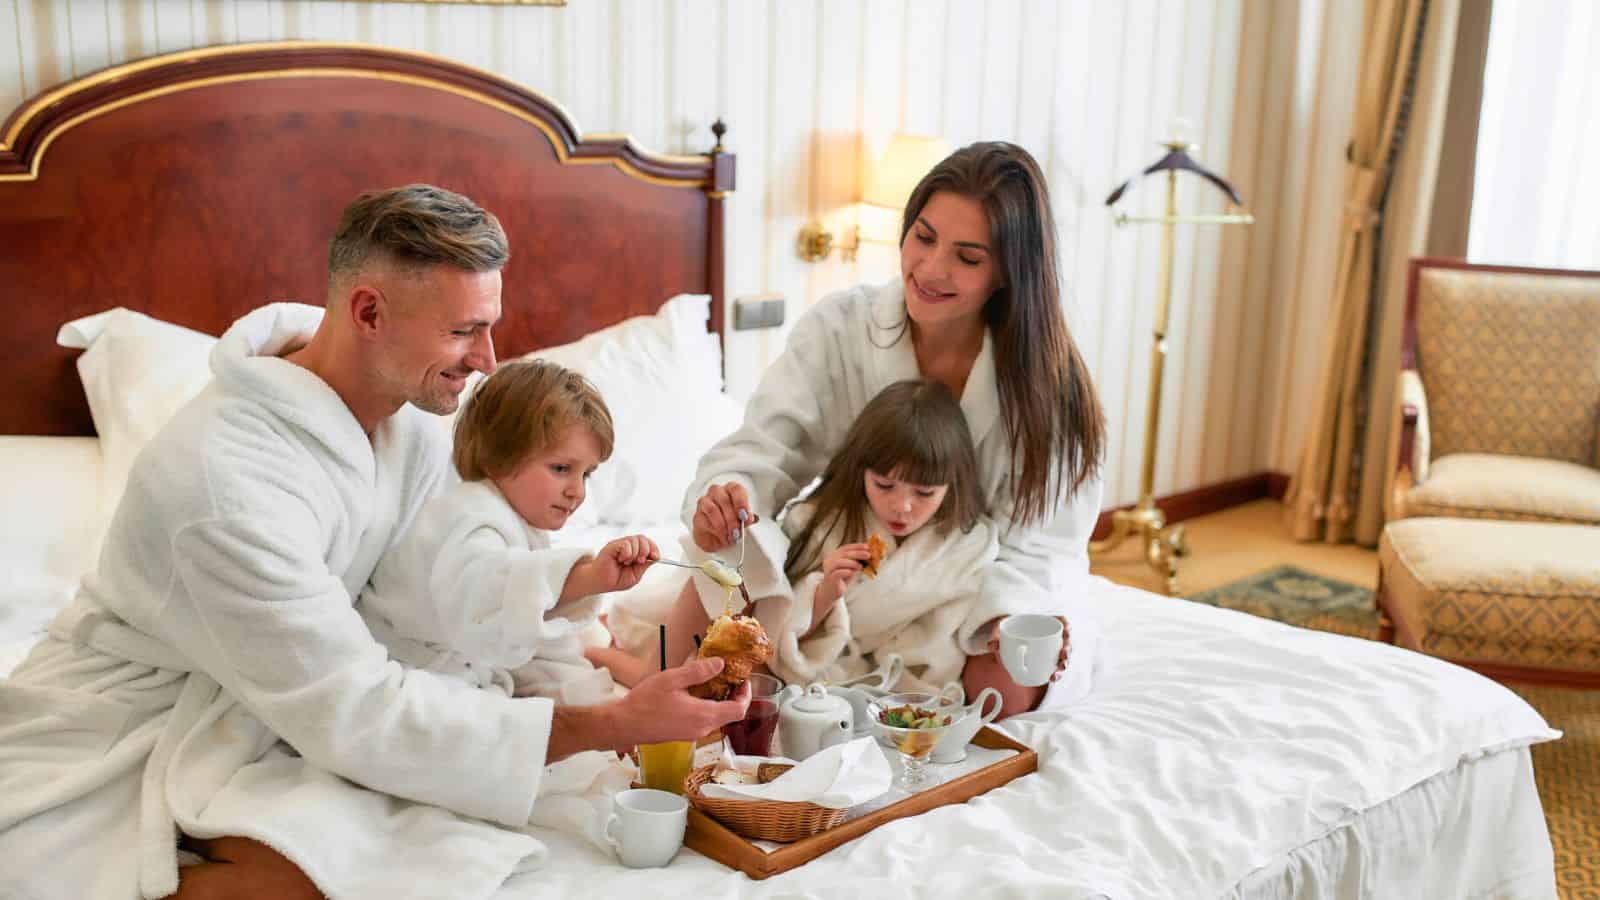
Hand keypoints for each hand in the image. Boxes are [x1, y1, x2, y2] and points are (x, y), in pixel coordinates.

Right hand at [586, 534, 659, 592]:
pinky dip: (627, 554)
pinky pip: (626, 544)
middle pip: (643, 538)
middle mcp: (627, 546)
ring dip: (635, 554)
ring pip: (635, 540)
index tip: (656, 557)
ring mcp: (619, 545)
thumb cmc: (616, 579)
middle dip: (646, 551)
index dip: (654, 548)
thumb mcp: (635, 575)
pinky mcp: (612, 545)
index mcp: (634, 552)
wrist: (601, 583)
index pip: (648, 543)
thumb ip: (644, 566)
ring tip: (626, 563)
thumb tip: (655, 558)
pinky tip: (621, 560)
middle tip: (639, 561)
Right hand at [613, 657, 750, 746]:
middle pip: (731, 715)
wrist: (624, 725)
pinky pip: (705, 720)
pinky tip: (696, 693)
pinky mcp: (684, 734)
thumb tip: (720, 664)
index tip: (741, 680)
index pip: (739, 710)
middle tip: (729, 677)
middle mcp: (702, 728)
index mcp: (704, 715)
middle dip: (734, 695)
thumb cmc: (645, 703)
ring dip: (720, 700)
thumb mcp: (672, 679)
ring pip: (718, 718)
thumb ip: (698, 671)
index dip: (745, 694)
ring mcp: (693, 733)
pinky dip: (708, 706)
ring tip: (712, 681)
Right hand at [692, 482, 759, 553]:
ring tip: (731, 535)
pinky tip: (723, 537)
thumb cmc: (730, 523)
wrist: (716, 537)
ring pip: (713, 509)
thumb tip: (748, 519)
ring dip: (723, 525)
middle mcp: (717, 492)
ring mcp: (705, 502)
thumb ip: (746, 518)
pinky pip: (705, 521)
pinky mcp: (697, 515)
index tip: (745, 516)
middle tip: (738, 531)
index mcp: (731, 490)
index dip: (741, 502)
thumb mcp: (742, 521)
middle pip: (724, 500)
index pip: (736, 489)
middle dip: (732, 518)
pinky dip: (716, 531)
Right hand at [815, 543, 869, 608]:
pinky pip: (837, 573)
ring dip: (851, 563)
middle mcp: (830, 560)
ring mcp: (829, 569)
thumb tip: (868, 556)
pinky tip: (852, 572)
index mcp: (835, 555)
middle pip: (844, 554)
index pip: (846, 548)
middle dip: (857, 553)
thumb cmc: (842, 578)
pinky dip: (845, 572)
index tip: (867, 547)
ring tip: (860, 566)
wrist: (832, 592)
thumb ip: (856, 562)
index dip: (857, 546)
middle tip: (868, 555)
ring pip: (838, 562)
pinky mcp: (830, 578)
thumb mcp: (851, 568)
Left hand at [985, 616, 1071, 682]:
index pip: (1061, 621)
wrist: (1004, 643)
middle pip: (1066, 641)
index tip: (1066, 630)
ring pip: (1064, 657)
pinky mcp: (1048, 663)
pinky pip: (1056, 667)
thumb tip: (991, 645)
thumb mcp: (1001, 631)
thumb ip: (996, 637)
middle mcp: (1051, 637)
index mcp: (1044, 623)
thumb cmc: (1006, 632)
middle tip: (1063, 655)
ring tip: (1057, 672)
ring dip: (1064, 664)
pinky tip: (1052, 677)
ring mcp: (1051, 650)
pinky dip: (1056, 673)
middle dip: (1068, 650)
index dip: (1067, 625)